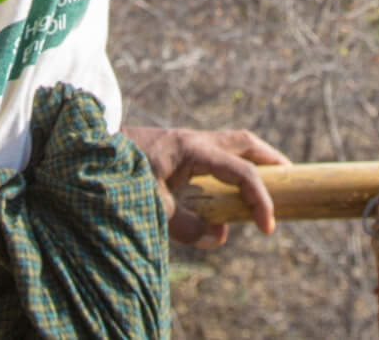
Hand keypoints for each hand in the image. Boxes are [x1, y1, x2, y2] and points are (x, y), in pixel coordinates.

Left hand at [124, 125, 291, 247]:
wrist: (86, 149)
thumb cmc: (117, 174)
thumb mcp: (151, 206)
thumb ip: (187, 226)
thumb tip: (219, 238)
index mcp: (191, 148)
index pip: (239, 171)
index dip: (259, 199)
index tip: (268, 228)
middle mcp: (193, 140)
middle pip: (244, 143)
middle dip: (271, 162)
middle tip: (292, 181)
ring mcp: (185, 142)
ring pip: (231, 144)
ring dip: (252, 161)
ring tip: (270, 182)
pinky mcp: (176, 150)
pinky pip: (214, 154)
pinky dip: (230, 167)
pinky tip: (230, 188)